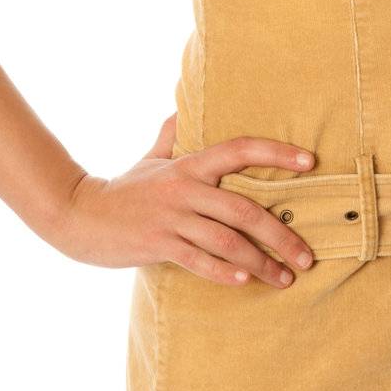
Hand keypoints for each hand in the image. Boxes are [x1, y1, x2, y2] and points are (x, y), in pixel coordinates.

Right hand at [53, 112, 317, 287]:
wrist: (80, 216)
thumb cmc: (124, 190)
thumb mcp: (150, 158)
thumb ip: (171, 135)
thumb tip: (181, 108)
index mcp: (189, 164)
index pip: (239, 149)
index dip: (276, 152)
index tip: (310, 163)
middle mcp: (185, 187)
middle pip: (244, 208)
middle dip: (281, 233)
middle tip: (308, 255)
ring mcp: (172, 217)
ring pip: (227, 240)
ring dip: (261, 262)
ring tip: (286, 278)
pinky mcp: (158, 243)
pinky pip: (198, 260)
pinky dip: (223, 272)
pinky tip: (244, 282)